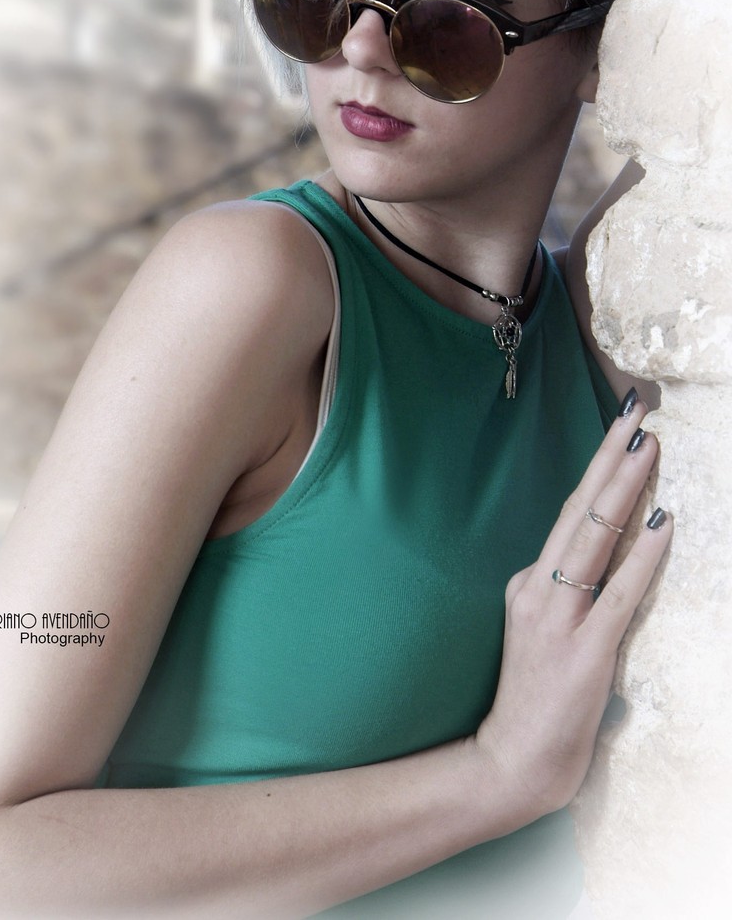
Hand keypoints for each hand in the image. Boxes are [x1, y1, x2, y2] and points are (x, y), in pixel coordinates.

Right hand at [473, 399, 671, 819]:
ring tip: (646, 446)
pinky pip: (620, 592)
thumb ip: (564, 593)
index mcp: (529, 582)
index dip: (598, 471)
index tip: (619, 431)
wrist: (513, 760)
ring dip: (623, 488)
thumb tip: (604, 559)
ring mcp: (558, 617)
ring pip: (594, 538)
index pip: (570, 515)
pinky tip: (662, 522)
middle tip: (636, 414)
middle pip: (580, 511)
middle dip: (610, 459)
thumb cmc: (533, 698)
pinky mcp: (584, 650)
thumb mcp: (539, 630)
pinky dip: (643, 554)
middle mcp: (537, 588)